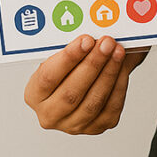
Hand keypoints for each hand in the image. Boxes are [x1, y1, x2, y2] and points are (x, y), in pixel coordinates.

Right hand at [24, 34, 148, 134]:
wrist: (85, 81)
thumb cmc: (72, 64)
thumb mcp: (64, 53)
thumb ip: (76, 46)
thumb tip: (95, 29)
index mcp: (34, 94)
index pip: (48, 77)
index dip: (69, 58)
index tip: (86, 39)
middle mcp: (49, 114)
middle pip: (71, 93)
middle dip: (92, 64)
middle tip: (107, 42)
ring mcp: (73, 125)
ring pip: (92, 102)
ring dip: (108, 73)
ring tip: (118, 50)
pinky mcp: (96, 127)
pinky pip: (110, 108)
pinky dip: (119, 85)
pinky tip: (122, 66)